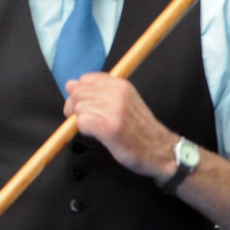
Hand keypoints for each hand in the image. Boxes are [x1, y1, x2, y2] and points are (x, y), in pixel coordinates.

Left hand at [62, 73, 177, 181]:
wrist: (159, 149)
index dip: (79, 94)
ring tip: (100, 128)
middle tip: (89, 119)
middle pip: (77, 94)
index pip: (85, 79)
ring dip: (83, 121)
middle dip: (75, 108)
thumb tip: (70, 84)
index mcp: (121, 85)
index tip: (87, 104)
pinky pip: (81, 123)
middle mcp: (118, 94)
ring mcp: (114, 110)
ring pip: (78, 109)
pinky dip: (85, 131)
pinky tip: (99, 134)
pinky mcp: (110, 127)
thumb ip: (98, 92)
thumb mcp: (123, 101)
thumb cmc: (138, 128)